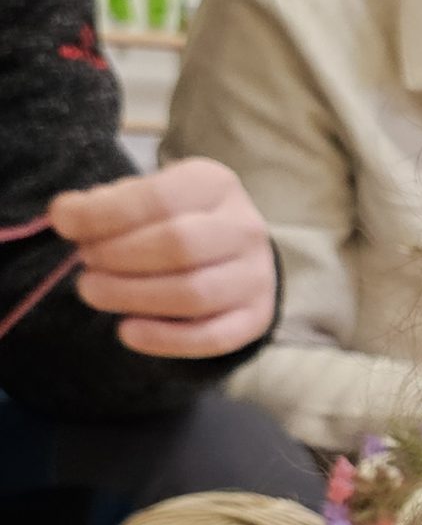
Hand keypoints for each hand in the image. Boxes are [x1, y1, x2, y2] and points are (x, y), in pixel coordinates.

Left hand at [49, 159, 276, 358]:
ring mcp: (256, 277)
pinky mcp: (256, 318)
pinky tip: (128, 332)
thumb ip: (111, 203)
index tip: (63, 222)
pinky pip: (212, 337)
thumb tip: (69, 216)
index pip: (158, 198)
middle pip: (178, 246)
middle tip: (86, 263)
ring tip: (94, 292)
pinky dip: (164, 339)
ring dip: (132, 297)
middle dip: (118, 257)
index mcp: (216, 185)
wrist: (233, 253)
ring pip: (193, 294)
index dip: (104, 214)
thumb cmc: (178, 219)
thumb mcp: (150, 195)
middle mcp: (245, 228)